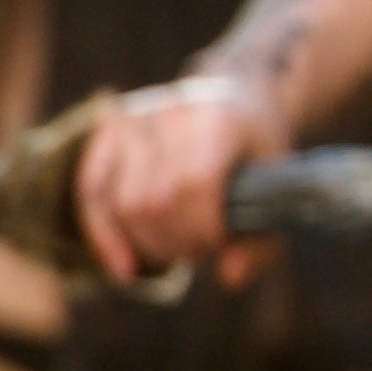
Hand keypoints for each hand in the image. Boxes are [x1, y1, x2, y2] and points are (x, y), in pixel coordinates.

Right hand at [76, 73, 294, 280]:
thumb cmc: (260, 145)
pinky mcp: (111, 129)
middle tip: (202, 250)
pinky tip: (124, 266)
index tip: (221, 244)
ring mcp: (137, 118)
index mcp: (218, 120)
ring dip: (149, 243)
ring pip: (123, 203)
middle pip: (156, 201)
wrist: (240, 92)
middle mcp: (172, 113)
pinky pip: (91, 190)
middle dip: (179, 242)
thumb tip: (232, 278)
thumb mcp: (280, 184)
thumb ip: (263, 236)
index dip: (204, 228)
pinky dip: (104, 234)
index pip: (195, 184)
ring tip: (177, 251)